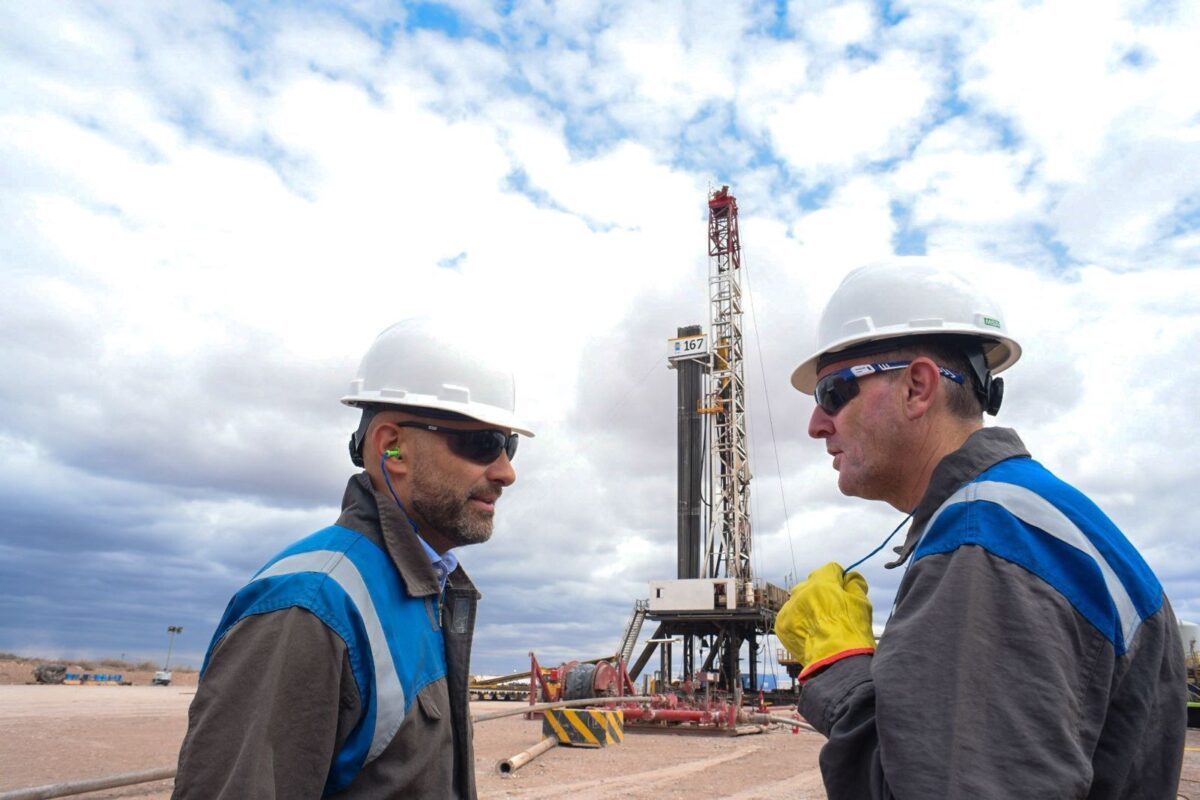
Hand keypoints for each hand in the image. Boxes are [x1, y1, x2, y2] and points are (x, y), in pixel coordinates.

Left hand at [775, 562, 875, 680]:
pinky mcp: (782, 624)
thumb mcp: (862, 603)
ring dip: (808, 607)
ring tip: (820, 626)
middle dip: (821, 593)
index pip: (830, 570)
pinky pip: (790, 616)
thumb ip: (855, 584)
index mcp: (822, 583)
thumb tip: (850, 577)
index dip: (839, 580)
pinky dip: (798, 622)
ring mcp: (790, 608)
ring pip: (799, 600)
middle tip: (832, 611)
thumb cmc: (851, 632)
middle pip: (812, 584)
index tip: (844, 591)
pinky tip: (810, 633)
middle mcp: (802, 591)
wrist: (836, 662)